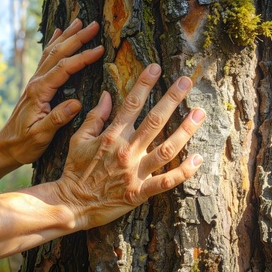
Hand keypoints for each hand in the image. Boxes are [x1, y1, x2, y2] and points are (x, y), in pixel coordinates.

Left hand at [0, 19, 103, 167]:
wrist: (5, 146)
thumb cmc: (23, 144)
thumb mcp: (40, 136)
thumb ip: (57, 119)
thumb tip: (76, 104)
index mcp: (39, 92)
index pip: (64, 69)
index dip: (82, 58)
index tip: (100, 49)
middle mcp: (36, 82)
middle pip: (58, 53)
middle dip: (77, 38)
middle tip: (94, 26)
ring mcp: (35, 82)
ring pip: (52, 52)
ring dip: (67, 36)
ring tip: (80, 22)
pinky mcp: (36, 85)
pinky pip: (46, 59)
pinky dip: (54, 43)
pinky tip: (57, 34)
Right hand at [54, 64, 205, 229]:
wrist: (71, 203)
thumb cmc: (74, 170)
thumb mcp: (79, 139)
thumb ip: (95, 117)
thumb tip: (106, 94)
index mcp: (111, 136)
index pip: (130, 104)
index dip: (144, 84)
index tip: (156, 67)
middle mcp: (126, 151)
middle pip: (154, 121)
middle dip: (171, 99)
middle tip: (186, 82)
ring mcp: (135, 172)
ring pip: (166, 149)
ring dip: (185, 131)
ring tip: (199, 113)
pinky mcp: (139, 192)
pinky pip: (166, 182)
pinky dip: (183, 172)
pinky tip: (198, 159)